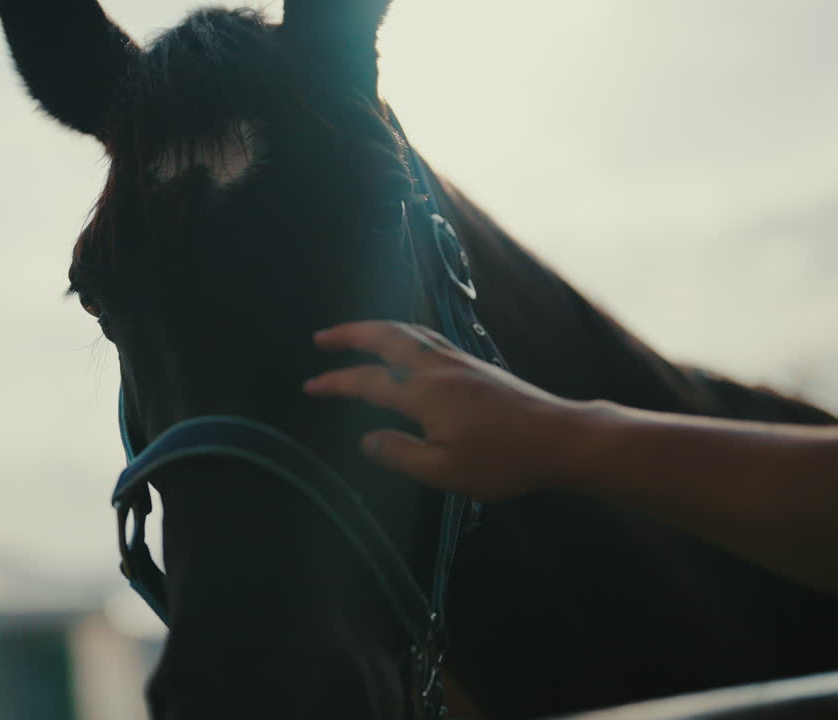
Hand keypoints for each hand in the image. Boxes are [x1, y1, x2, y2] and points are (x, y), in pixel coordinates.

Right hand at [303, 321, 587, 499]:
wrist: (560, 438)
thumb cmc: (503, 461)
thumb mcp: (446, 471)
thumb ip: (400, 455)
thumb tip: (367, 440)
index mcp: (425, 392)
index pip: (368, 381)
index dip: (336, 382)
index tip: (310, 387)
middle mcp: (438, 367)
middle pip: (386, 336)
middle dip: (350, 334)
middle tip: (322, 338)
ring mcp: (459, 361)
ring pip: (409, 331)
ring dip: (376, 329)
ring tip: (355, 335)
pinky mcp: (475, 365)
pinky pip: (427, 337)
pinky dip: (403, 334)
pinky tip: (404, 345)